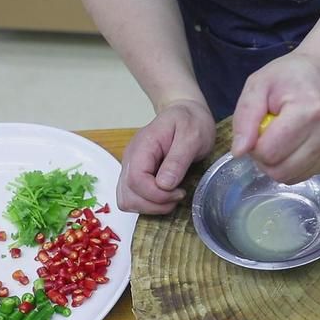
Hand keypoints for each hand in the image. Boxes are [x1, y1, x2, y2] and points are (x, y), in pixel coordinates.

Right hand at [117, 99, 215, 213]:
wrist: (185, 113)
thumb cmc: (190, 121)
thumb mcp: (192, 136)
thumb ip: (178, 159)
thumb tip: (164, 184)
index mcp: (143, 146)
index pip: (136, 180)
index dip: (156, 194)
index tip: (179, 192)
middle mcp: (131, 158)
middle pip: (128, 195)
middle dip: (154, 204)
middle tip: (178, 196)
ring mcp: (131, 168)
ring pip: (127, 201)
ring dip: (150, 207)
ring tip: (172, 197)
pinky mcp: (136, 175)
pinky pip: (133, 198)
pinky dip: (148, 204)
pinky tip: (166, 195)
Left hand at [231, 50, 319, 183]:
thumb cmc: (290, 76)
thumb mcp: (258, 85)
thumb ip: (245, 117)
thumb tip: (239, 152)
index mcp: (308, 111)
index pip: (268, 152)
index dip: (254, 145)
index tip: (259, 128)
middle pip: (280, 171)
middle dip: (265, 158)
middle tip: (268, 135)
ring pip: (292, 177)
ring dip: (279, 163)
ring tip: (283, 138)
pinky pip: (306, 174)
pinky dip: (295, 164)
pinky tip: (298, 142)